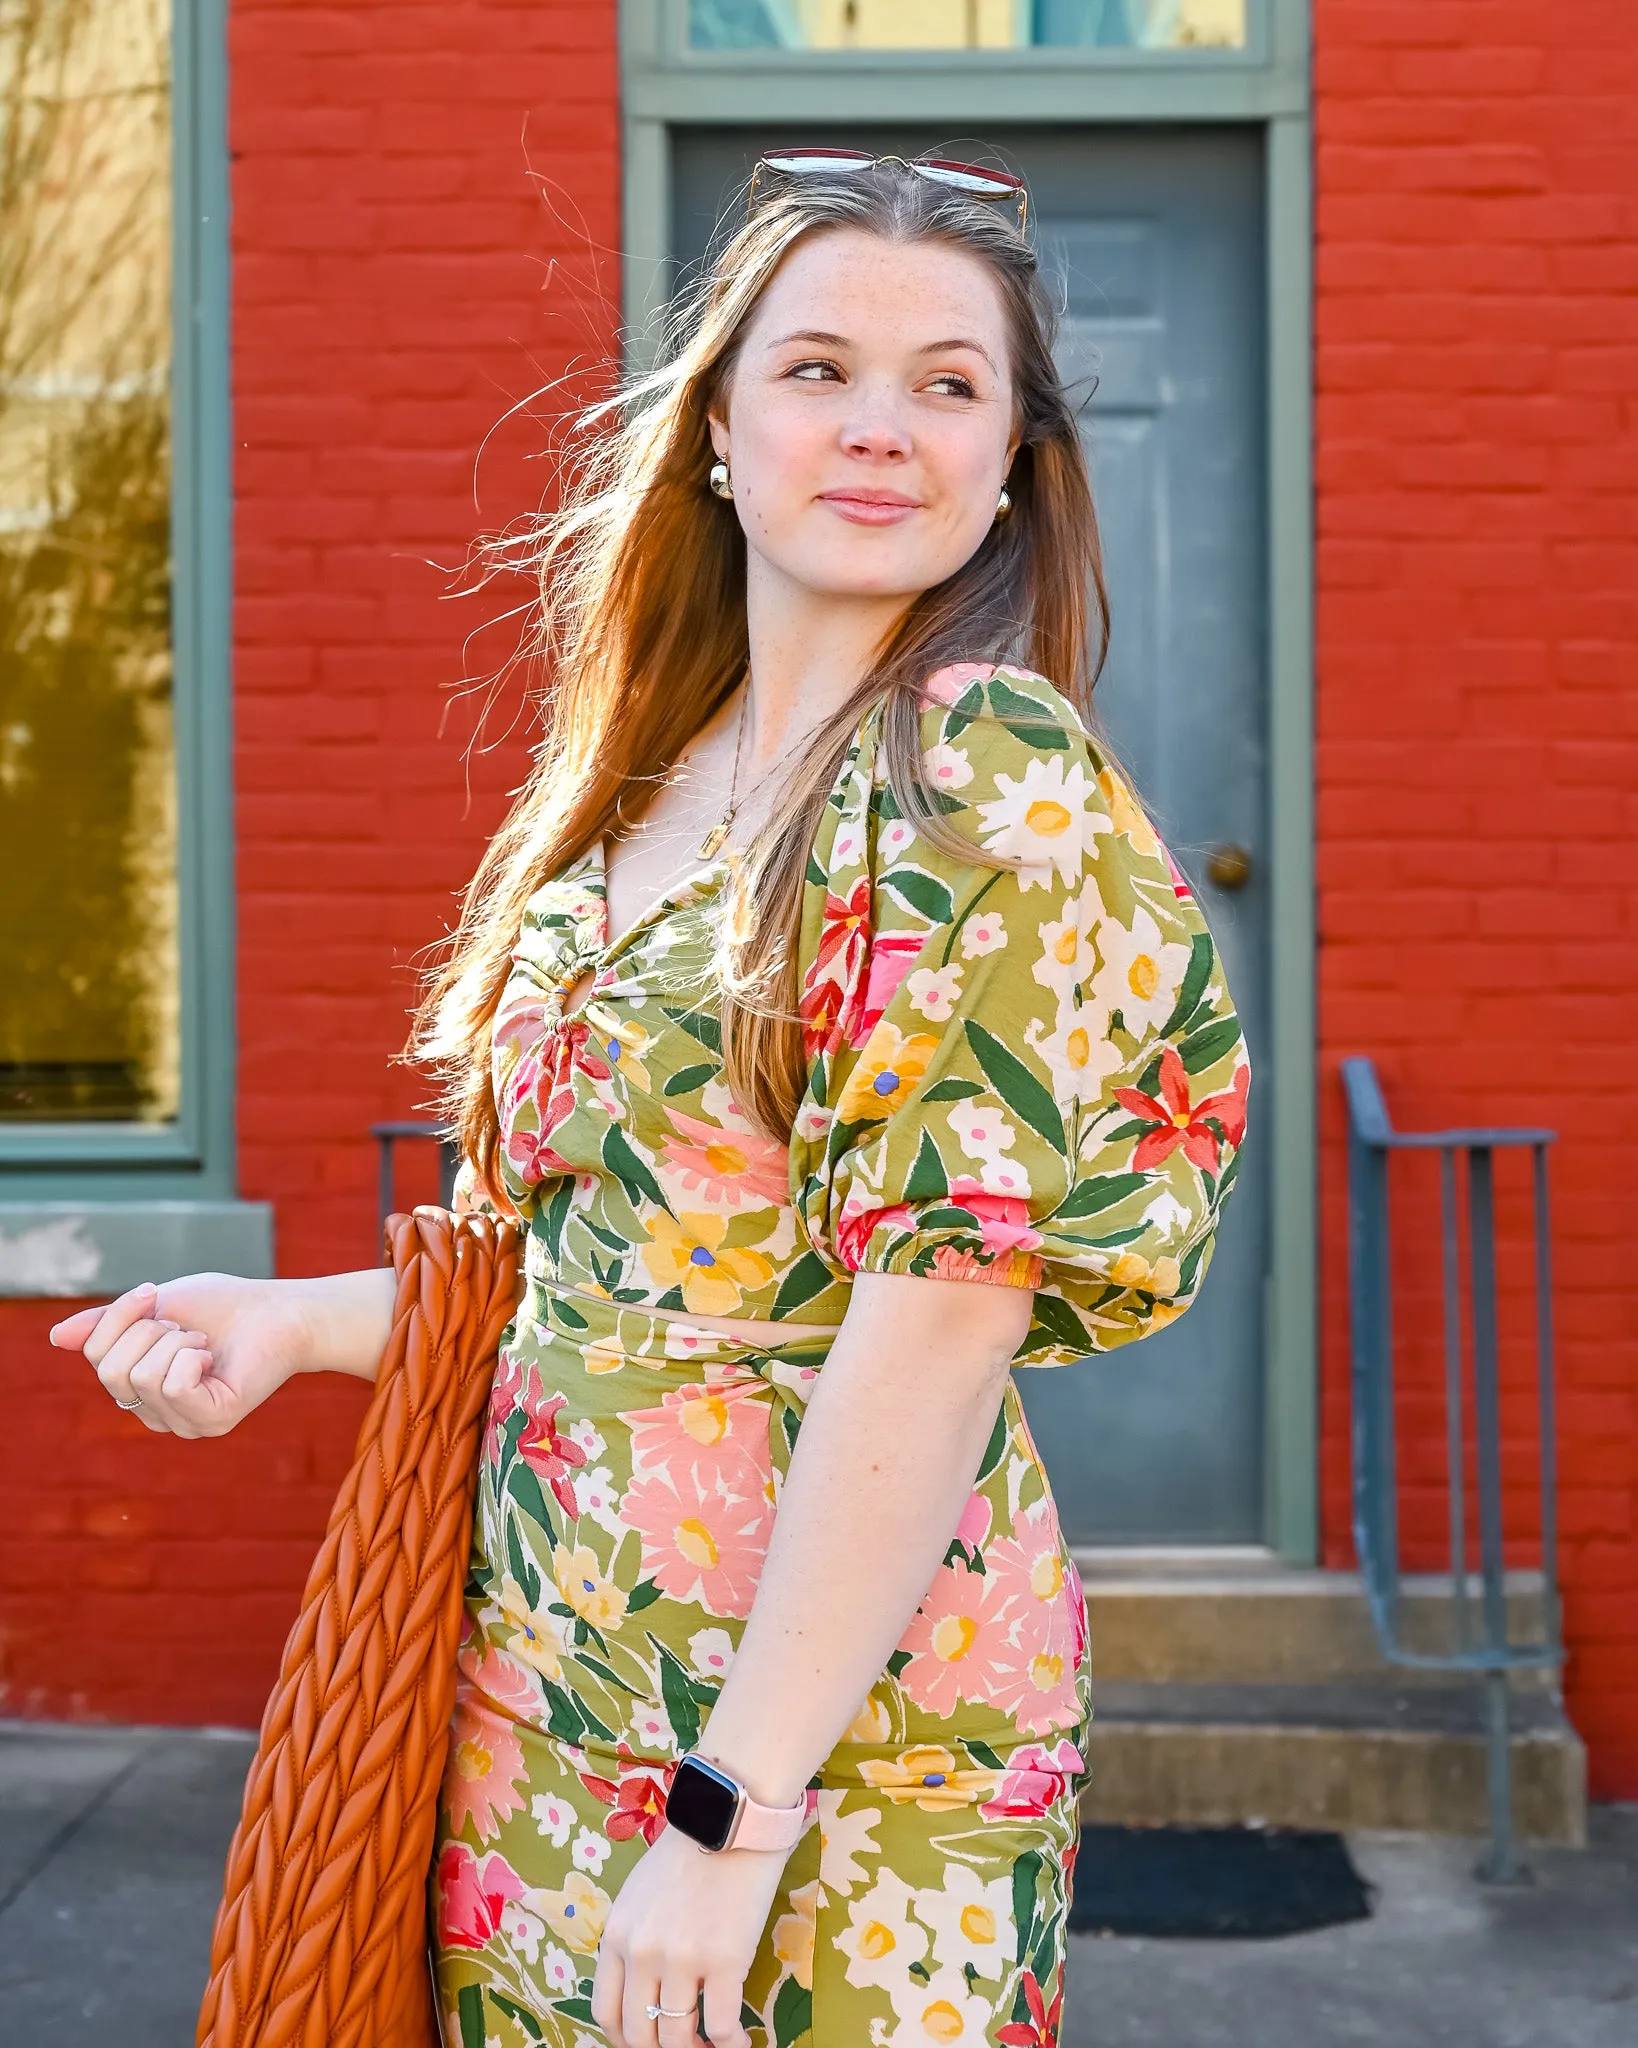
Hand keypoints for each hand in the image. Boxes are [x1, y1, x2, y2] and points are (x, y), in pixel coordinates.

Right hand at [47, 1268, 390, 1437]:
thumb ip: (108, 1326)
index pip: (98, 1358)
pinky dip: (190, 1358)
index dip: (119, 1316)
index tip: (153, 1293)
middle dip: (146, 1330)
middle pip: (112, 1372)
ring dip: (175, 1342)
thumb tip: (57, 1339)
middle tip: (186, 1327)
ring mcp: (185, 1423)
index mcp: (141, 1389)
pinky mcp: (213, 1421)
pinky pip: (172, 1386)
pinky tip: (212, 1358)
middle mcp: (158, 1413)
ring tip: (204, 1343)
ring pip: (141, 1378)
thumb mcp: (154, 1307)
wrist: (280, 1309)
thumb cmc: (223, 1307)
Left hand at [591, 1821, 785, 2047]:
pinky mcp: (724, 1961)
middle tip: (684, 2046)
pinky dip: (731, 2045)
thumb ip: (633, 1937)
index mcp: (617, 1935)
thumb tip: (641, 1985)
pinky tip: (741, 2043)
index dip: (625, 2040)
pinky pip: (722, 2027)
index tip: (647, 2042)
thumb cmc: (690, 1850)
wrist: (731, 1818)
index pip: (606, 2012)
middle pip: (640, 2033)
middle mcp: (641, 1953)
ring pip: (678, 2037)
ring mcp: (682, 1959)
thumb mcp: (640, 1893)